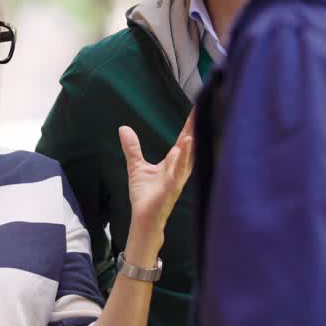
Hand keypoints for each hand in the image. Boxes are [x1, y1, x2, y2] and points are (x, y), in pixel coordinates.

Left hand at [119, 112, 194, 247]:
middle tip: (202, 110)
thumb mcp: (136, 166)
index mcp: (173, 163)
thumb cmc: (145, 195)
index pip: (183, 140)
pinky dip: (180, 162)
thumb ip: (132, 148)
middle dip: (195, 129)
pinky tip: (183, 150)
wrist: (144, 218)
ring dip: (189, 146)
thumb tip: (123, 128)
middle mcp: (179, 169)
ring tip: (192, 132)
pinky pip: (177, 174)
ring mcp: (177, 179)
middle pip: (189, 146)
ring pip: (186, 160)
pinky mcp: (171, 189)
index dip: (189, 125)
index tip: (197, 108)